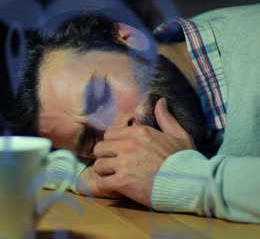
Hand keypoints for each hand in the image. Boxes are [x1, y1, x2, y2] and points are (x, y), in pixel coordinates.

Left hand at [80, 98, 194, 204]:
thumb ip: (166, 118)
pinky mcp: (122, 182)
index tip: (118, 152)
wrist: (190, 185)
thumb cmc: (185, 161)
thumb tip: (160, 101)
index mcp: (140, 132)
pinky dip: (103, 187)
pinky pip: (101, 183)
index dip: (112, 144)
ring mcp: (124, 163)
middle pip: (100, 148)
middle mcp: (129, 145)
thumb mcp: (179, 135)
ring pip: (99, 165)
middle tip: (113, 165)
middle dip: (105, 157)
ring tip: (113, 177)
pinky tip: (110, 188)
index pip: (110, 134)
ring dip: (104, 173)